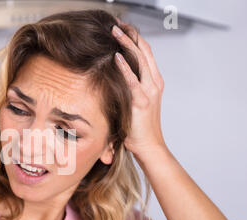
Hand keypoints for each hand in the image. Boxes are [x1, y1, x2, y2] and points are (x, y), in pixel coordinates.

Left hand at [111, 23, 167, 157]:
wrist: (150, 145)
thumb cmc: (139, 127)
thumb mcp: (137, 103)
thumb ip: (130, 89)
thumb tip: (113, 79)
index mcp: (154, 81)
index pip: (146, 53)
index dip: (135, 38)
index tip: (123, 28)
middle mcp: (154, 83)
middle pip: (144, 50)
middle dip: (130, 34)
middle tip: (117, 24)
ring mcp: (149, 91)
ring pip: (140, 60)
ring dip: (126, 43)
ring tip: (115, 31)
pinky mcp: (141, 101)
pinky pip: (132, 80)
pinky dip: (125, 67)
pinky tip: (115, 56)